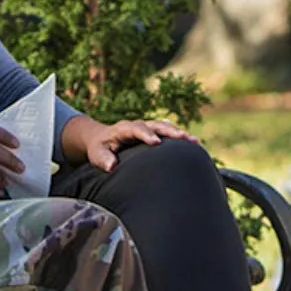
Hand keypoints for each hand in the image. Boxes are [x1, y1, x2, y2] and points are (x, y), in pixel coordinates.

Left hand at [64, 118, 197, 172]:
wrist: (102, 138)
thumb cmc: (99, 148)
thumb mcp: (96, 153)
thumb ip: (103, 159)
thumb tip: (112, 166)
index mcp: (124, 128)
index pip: (137, 129)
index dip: (147, 134)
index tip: (156, 142)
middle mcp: (139, 124)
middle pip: (157, 124)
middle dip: (171, 131)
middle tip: (184, 138)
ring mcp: (148, 127)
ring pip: (166, 127)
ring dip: (180, 134)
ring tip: (195, 141)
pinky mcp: (154, 132)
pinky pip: (169, 133)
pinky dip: (180, 138)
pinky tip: (193, 145)